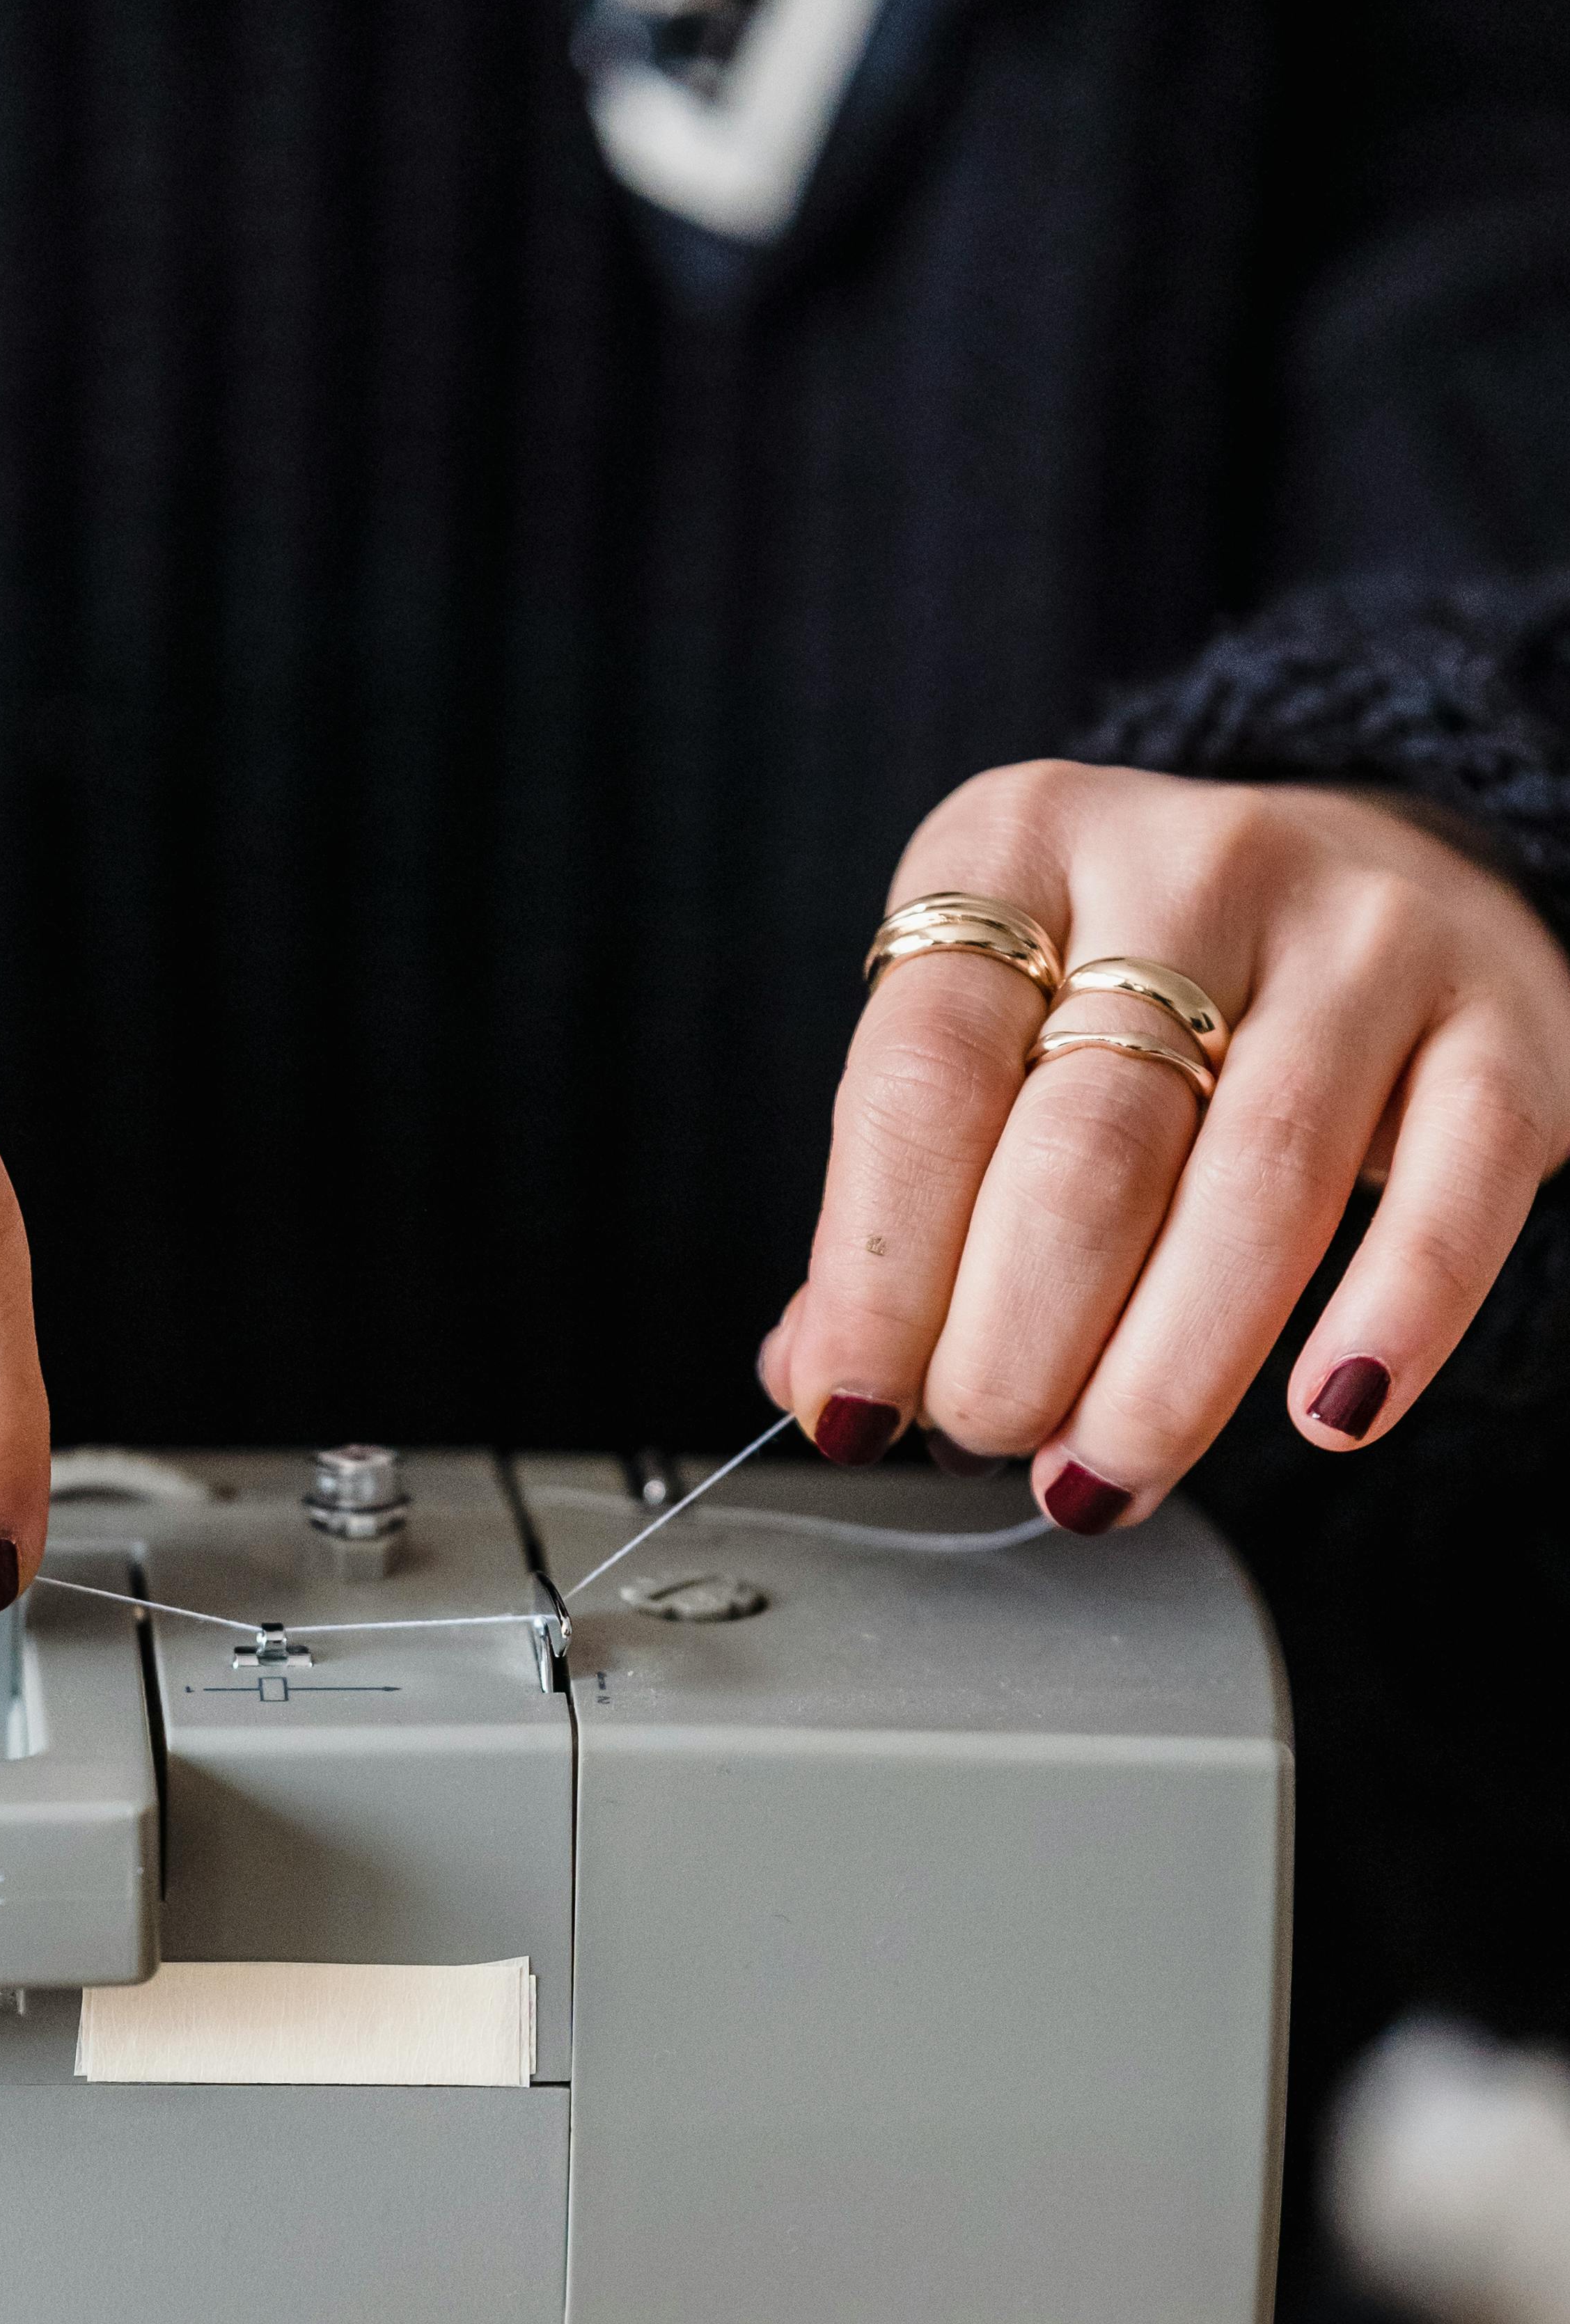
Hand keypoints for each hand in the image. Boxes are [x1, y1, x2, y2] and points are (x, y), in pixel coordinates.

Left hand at [759, 766, 1569, 1526]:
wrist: (1385, 883)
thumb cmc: (1151, 1000)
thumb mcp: (995, 1042)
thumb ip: (900, 1206)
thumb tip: (822, 1376)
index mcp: (1018, 847)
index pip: (921, 1081)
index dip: (876, 1277)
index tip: (854, 1409)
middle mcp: (1193, 858)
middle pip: (1084, 1153)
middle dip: (1015, 1348)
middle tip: (993, 1441)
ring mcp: (1364, 930)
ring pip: (1257, 1188)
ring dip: (1165, 1378)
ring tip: (1103, 1475)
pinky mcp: (1504, 1021)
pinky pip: (1455, 1187)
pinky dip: (1391, 1316)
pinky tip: (1329, 1415)